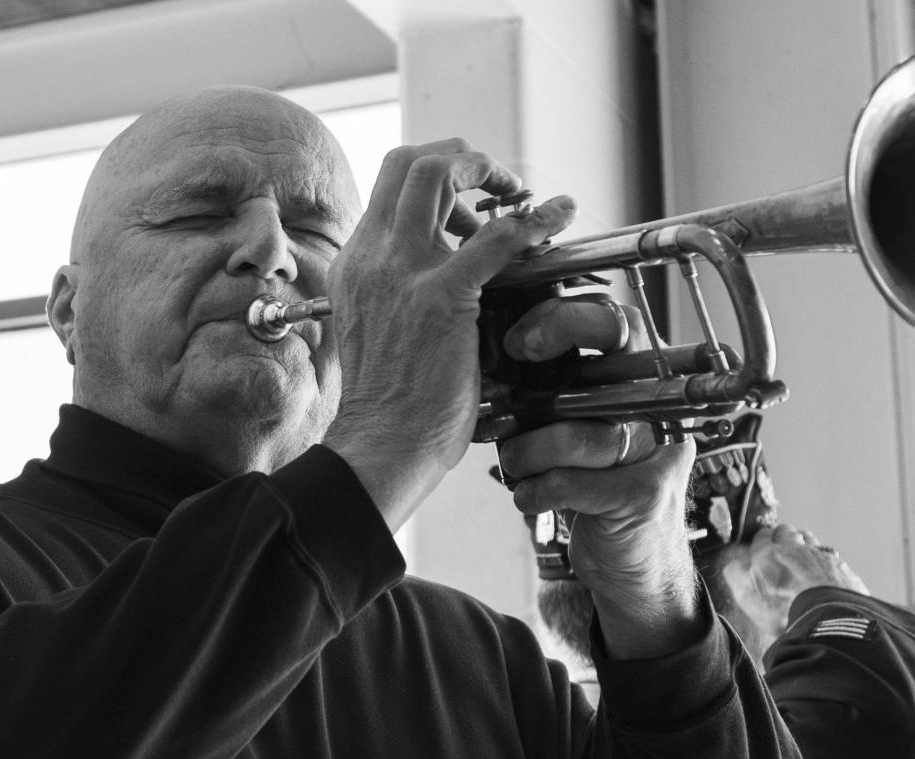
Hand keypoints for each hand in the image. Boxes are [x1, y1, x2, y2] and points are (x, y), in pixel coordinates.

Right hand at [322, 140, 577, 529]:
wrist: (381, 446)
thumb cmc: (390, 407)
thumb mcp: (378, 330)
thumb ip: (397, 295)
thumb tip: (440, 282)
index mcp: (356, 264)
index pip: (390, 188)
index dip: (436, 179)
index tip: (469, 206)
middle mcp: (373, 257)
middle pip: (408, 162)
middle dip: (459, 156)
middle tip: (494, 182)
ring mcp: (403, 273)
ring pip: (437, 175)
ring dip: (485, 171)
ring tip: (519, 196)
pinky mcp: (441, 297)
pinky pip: (495, 238)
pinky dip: (533, 221)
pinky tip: (558, 216)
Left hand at [496, 295, 701, 658]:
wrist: (632, 562)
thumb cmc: (589, 485)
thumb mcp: (568, 426)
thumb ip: (547, 392)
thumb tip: (484, 361)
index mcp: (636, 376)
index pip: (613, 318)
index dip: (563, 316)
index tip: (516, 341)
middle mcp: (656, 401)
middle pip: (615, 341)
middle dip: (557, 336)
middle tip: (517, 362)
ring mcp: (657, 446)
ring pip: (577, 431)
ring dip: (528, 451)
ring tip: (515, 464)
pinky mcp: (645, 494)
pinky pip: (570, 483)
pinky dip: (536, 493)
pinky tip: (530, 498)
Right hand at [708, 524, 868, 660]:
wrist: (829, 618)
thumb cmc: (785, 610)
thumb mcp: (747, 597)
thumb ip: (736, 575)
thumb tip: (733, 563)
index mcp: (768, 555)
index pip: (762, 537)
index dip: (760, 539)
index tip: (760, 544)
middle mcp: (794, 549)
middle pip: (787, 532)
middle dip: (781, 535)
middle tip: (779, 544)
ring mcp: (819, 556)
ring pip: (809, 539)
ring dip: (803, 541)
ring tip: (800, 552)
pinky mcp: (840, 567)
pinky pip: (828, 555)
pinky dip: (822, 558)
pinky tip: (822, 569)